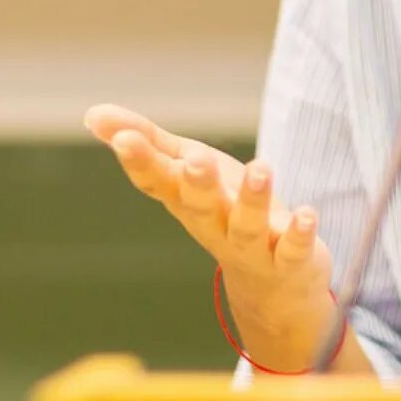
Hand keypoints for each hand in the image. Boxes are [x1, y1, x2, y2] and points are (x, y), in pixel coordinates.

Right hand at [84, 102, 334, 365]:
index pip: (158, 182)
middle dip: (197, 183)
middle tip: (196, 159)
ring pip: (248, 225)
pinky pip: (293, 249)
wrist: (273, 287)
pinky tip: (308, 214)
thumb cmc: (225, 213)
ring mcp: (252, 247)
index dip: (140, 162)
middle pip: (201, 206)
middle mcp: (215, 225)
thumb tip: (92, 113)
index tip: (123, 138)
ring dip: (253, 200)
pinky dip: (299, 233)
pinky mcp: (290, 260)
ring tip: (260, 168)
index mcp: (187, 202)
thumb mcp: (190, 173)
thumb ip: (150, 143)